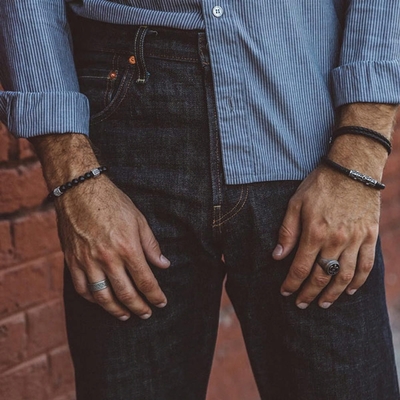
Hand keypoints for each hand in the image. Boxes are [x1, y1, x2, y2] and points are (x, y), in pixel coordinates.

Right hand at [56, 175, 169, 320]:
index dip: (155, 295)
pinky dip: (93, 300)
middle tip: (147, 313)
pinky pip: (82, 289)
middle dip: (139, 307)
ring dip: (116, 310)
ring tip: (125, 316)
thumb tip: (164, 264)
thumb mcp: (139, 220)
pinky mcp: (72, 261)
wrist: (80, 191)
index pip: (145, 281)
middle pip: (126, 294)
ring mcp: (87, 261)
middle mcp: (107, 258)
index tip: (161, 302)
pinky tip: (102, 302)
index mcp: (127, 248)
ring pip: (103, 297)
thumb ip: (151, 245)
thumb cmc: (113, 203)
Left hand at [272, 165, 379, 308]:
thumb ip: (287, 231)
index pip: (301, 267)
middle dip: (309, 293)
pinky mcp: (370, 236)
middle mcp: (336, 241)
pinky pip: (366, 266)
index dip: (292, 283)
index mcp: (315, 232)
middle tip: (301, 304)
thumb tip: (276, 255)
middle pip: (321, 276)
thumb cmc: (320, 185)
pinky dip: (359, 282)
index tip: (285, 292)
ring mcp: (355, 240)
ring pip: (345, 276)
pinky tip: (350, 290)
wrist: (352, 169)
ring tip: (323, 304)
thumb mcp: (295, 203)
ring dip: (333, 294)